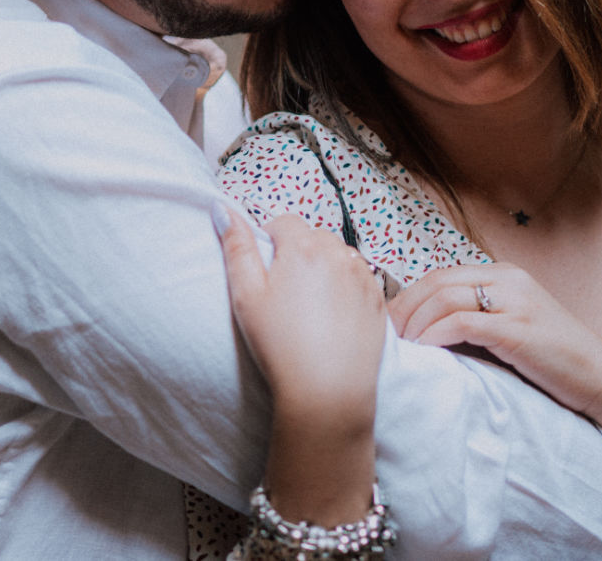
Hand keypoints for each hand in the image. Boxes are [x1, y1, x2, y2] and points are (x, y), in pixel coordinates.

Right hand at [217, 208, 385, 420]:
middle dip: (299, 254)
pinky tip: (331, 317)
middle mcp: (340, 254)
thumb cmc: (281, 346)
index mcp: (304, 247)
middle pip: (314, 237)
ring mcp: (364, 277)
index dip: (270, 244)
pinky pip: (360, 279)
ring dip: (325, 269)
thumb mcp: (246, 295)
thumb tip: (223, 209)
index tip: (266, 274)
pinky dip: (346, 288)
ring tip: (309, 307)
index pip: (284, 222)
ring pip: (339, 257)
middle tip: (285, 294)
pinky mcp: (378, 300)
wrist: (327, 392)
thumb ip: (236, 247)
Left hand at [388, 262, 601, 457]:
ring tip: (400, 347)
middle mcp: (509, 280)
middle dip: (403, 308)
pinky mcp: (519, 329)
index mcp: (504, 275)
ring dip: (415, 323)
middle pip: (437, 281)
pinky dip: (436, 335)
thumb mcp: (511, 331)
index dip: (408, 297)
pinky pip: (464, 322)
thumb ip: (475, 323)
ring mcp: (516, 301)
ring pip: (446, 297)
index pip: (441, 275)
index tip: (387, 324)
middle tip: (382, 337)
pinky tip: (424, 351)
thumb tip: (423, 335)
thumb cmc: (553, 362)